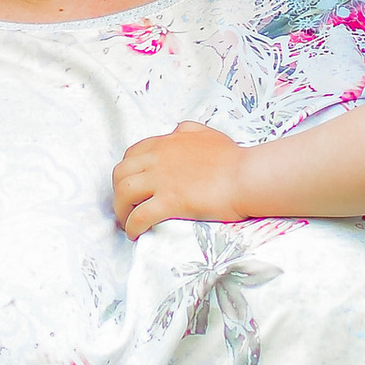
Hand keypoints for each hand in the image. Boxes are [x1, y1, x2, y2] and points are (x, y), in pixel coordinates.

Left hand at [113, 121, 251, 234]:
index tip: (132, 186)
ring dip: (121, 210)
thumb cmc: (233, 158)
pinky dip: (132, 226)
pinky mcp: (171, 201)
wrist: (247, 176)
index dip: (127, 172)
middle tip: (127, 206)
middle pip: (120, 173)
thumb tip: (177, 130)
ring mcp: (163, 180)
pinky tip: (135, 234)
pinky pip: (140, 215)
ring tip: (127, 222)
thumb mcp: (207, 133)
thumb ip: (188, 130)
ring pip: (124, 192)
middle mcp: (158, 159)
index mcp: (166, 142)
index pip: (131, 154)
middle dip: (118, 191)